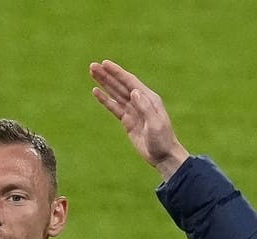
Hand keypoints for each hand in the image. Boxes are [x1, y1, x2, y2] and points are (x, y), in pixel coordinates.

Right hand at [90, 60, 190, 179]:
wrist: (163, 156)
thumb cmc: (162, 140)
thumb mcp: (156, 124)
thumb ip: (145, 107)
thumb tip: (134, 92)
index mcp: (149, 98)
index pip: (130, 82)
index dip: (117, 72)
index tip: (105, 64)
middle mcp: (140, 101)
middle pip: (120, 85)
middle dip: (107, 75)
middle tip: (93, 66)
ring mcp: (133, 110)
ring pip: (115, 93)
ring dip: (104, 83)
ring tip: (93, 73)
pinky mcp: (127, 120)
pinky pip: (114, 107)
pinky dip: (105, 99)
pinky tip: (96, 92)